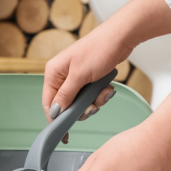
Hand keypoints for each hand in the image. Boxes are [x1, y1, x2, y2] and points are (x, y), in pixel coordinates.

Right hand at [42, 0, 170, 122]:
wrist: (120, 37)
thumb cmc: (98, 50)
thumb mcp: (79, 76)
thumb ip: (65, 96)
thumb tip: (54, 112)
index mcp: (54, 72)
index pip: (49, 103)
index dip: (56, 118)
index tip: (64, 133)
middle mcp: (62, 75)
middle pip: (66, 105)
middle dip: (82, 108)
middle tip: (93, 106)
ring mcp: (76, 76)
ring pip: (81, 102)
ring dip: (94, 101)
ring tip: (104, 92)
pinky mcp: (89, 77)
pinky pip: (92, 95)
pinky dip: (100, 95)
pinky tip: (108, 88)